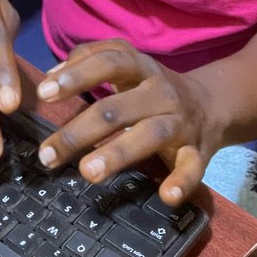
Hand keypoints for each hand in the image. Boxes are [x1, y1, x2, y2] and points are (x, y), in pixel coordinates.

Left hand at [34, 40, 220, 205]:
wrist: (212, 103)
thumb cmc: (150, 86)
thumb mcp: (126, 63)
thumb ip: (88, 60)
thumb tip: (51, 76)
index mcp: (140, 67)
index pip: (108, 63)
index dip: (76, 76)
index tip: (44, 94)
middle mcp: (161, 91)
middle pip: (118, 109)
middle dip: (80, 131)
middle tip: (48, 154)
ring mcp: (181, 122)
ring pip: (150, 135)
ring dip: (118, 153)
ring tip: (87, 172)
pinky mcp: (198, 151)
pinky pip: (192, 167)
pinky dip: (182, 182)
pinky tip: (167, 196)